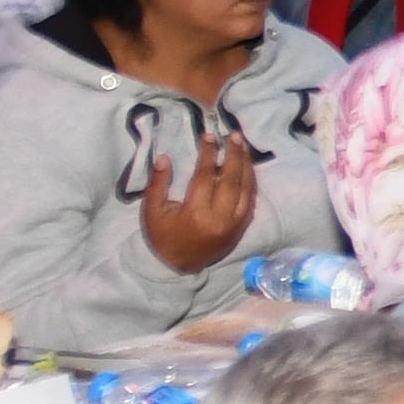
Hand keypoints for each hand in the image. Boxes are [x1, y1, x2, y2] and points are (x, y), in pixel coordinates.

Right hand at [136, 133, 263, 275]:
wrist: (176, 267)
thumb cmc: (162, 236)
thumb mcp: (152, 211)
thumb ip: (157, 183)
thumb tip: (164, 157)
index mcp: (195, 213)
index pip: (205, 176)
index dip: (208, 153)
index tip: (209, 136)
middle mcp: (219, 218)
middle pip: (232, 179)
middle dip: (234, 154)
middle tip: (234, 135)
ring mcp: (233, 224)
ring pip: (246, 189)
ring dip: (246, 165)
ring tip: (243, 146)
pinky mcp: (240, 229)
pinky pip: (250, 202)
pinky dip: (251, 183)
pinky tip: (248, 167)